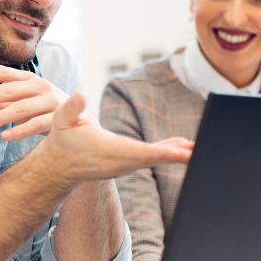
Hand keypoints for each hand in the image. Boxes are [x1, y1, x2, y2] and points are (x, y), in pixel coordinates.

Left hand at [0, 65, 68, 140]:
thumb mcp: (20, 104)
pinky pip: (36, 124)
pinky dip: (20, 130)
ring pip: (21, 108)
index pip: (4, 72)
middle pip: (9, 90)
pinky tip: (4, 136)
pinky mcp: (59, 117)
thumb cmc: (45, 111)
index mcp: (29, 79)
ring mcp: (50, 101)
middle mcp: (40, 86)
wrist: (81, 123)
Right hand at [35, 92, 193, 185]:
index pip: (140, 152)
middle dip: (177, 155)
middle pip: (154, 158)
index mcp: (109, 151)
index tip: (181, 152)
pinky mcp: (126, 162)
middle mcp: (120, 162)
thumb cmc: (63, 140)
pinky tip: (181, 148)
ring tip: (196, 148)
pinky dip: (167, 152)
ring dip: (176, 154)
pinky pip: (150, 158)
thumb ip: (71, 108)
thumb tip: (79, 95)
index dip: (162, 152)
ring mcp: (124, 164)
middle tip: (201, 151)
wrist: (60, 166)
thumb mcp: (61, 121)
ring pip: (155, 158)